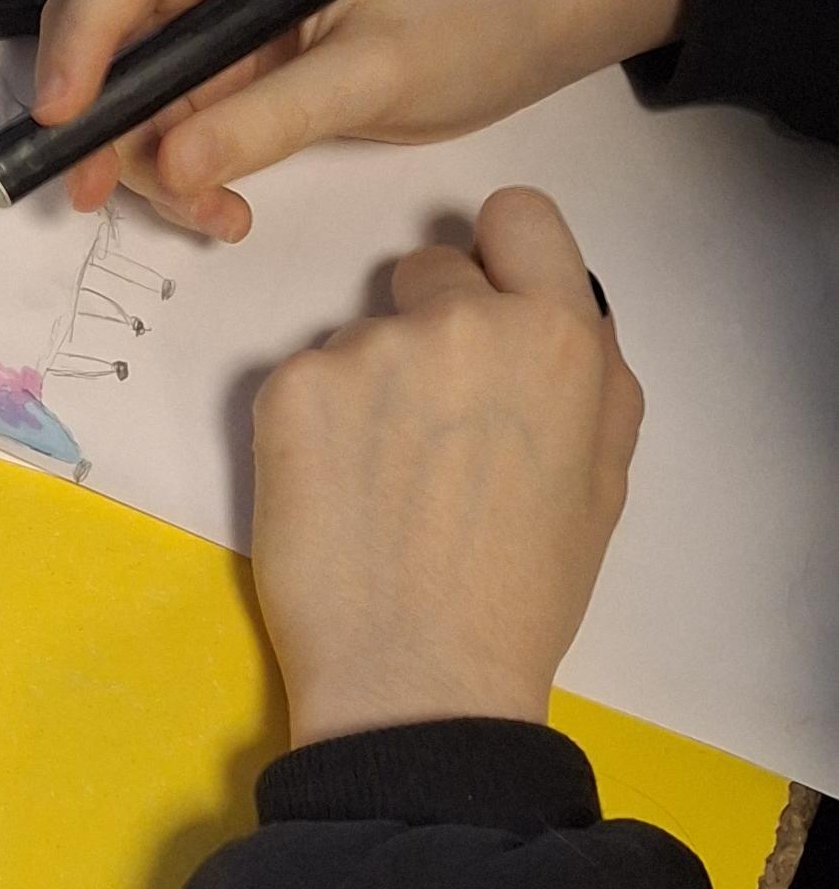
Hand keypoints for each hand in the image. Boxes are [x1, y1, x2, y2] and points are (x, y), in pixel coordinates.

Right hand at [29, 0, 688, 239]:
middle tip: (96, 193)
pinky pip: (166, 123)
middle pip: (107, 28)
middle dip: (100, 116)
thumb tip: (172, 165)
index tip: (63, 116)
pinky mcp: (221, 65)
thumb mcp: (378, 72)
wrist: (515, 41)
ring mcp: (211, 11)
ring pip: (126, 89)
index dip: (86, 36)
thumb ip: (273, 117)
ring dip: (146, 162)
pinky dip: (180, 174)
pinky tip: (226, 209)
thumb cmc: (467, 25)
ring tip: (212, 214)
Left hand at [250, 189, 642, 744]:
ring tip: (384, 480)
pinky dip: (312, 423)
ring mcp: (367, 348)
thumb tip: (556, 311)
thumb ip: (586, 369)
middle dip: (426, 324)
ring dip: (367, 382)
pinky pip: (300, 375)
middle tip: (429, 425)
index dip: (497, 255)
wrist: (417, 673)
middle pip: (427, 267)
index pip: (518, 215)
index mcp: (556, 334)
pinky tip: (337, 493)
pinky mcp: (288, 386)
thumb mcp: (601, 473)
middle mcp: (463, 321)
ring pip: (359, 331)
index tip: (485, 299)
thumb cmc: (516, 590)